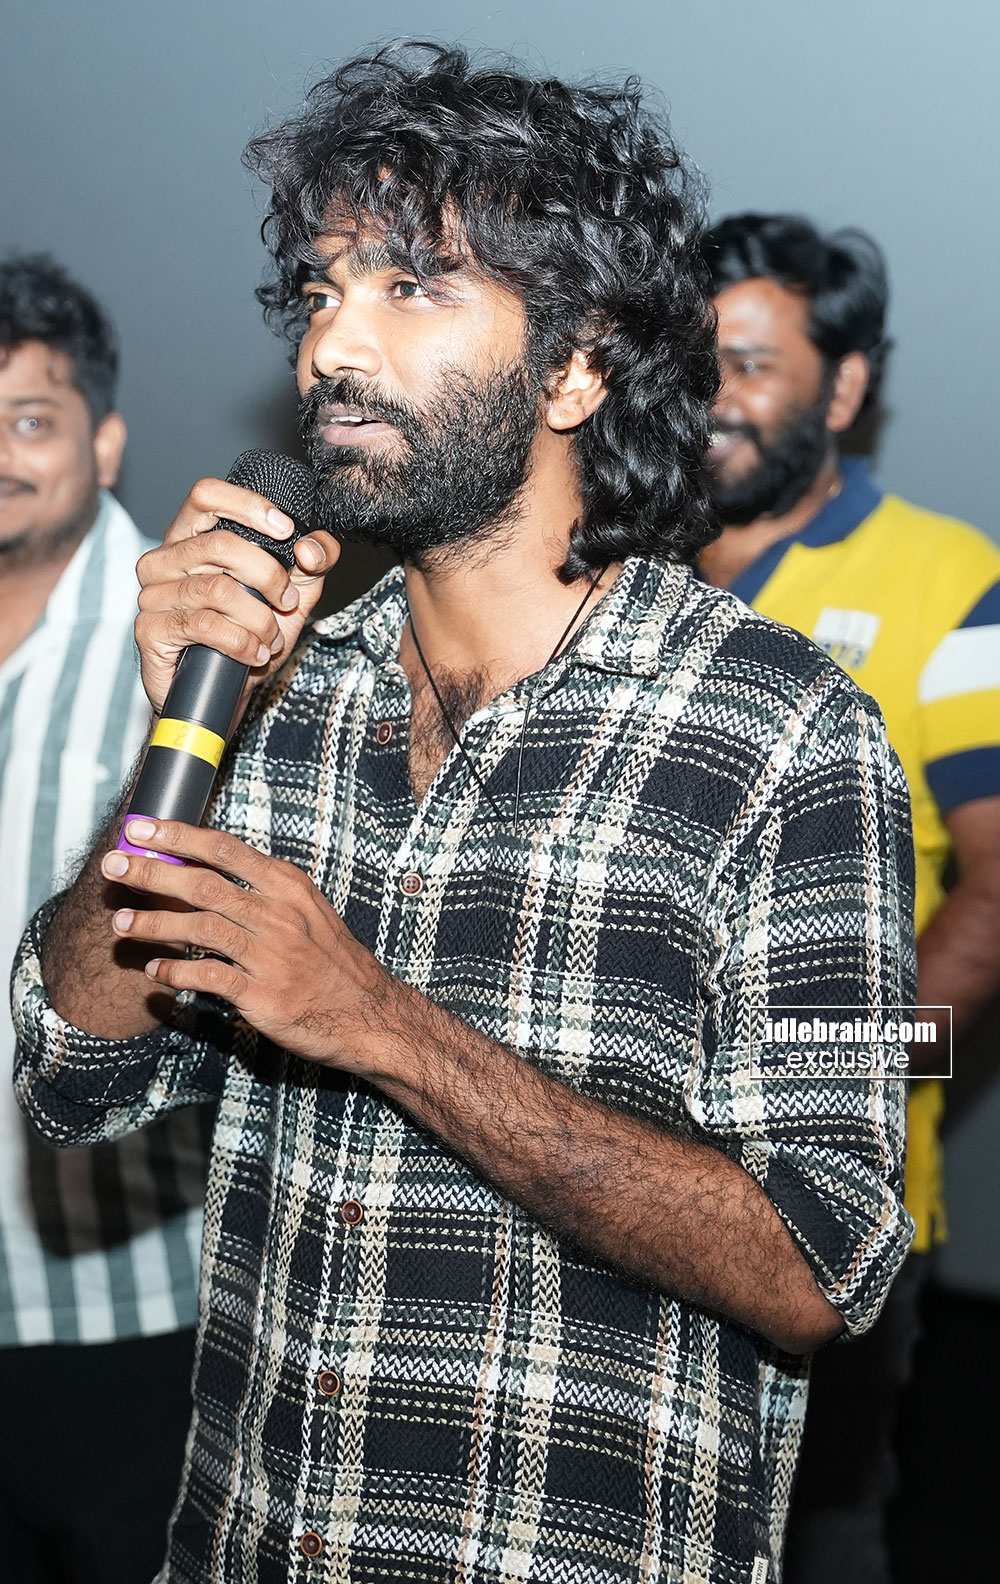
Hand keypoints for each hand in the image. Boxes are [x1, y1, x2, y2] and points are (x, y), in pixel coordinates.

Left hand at [101, 817, 385, 1067]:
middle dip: (151, 873)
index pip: (224, 849)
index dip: (178, 836)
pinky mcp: (263, 996)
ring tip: (120, 924)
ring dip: (153, 924)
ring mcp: (271, 955)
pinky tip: (155, 970)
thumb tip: (203, 867)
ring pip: (199, 928)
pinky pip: (208, 978)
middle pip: (202, 884)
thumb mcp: (305, 910)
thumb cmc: (329, 959)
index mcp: (288, 886)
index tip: (140, 829)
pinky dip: (176, 972)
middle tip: (113, 867)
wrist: (367, 1013)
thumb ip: (260, 889)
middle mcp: (279, 915)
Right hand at [135, 478, 340, 714]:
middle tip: (288, 602)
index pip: (206, 495)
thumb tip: (310, 547)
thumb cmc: (251, 635)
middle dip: (270, 577)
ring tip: (271, 637)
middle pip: (221, 545)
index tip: (285, 529)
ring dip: (260, 620)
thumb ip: (314, 563)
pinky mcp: (150, 629)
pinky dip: (243, 642)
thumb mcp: (294, 595)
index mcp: (193, 538)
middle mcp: (165, 559)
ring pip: (218, 590)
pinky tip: (254, 654)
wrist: (223, 693)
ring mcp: (153, 594)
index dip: (247, 505)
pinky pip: (205, 626)